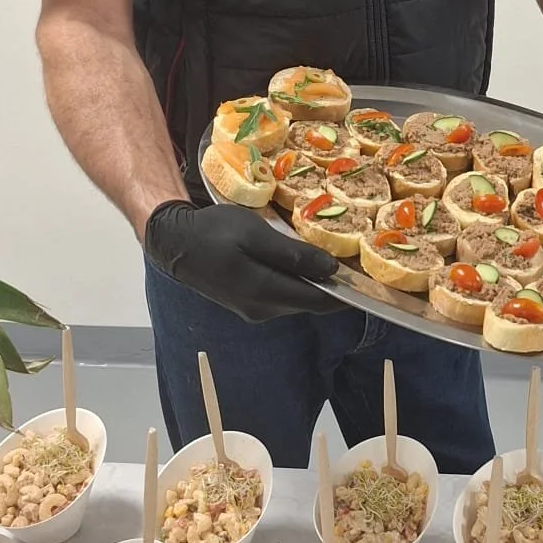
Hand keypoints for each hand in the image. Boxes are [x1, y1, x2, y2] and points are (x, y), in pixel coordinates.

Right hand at [144, 201, 337, 320]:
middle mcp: (264, 310)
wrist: (173, 244)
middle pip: (311, 302)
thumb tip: (332, 269)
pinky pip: (283, 295)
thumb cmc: (213, 232)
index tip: (369, 278)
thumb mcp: (254, 234)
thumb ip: (293, 254)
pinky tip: (303, 263)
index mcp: (266, 293)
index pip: (320, 301)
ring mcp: (255, 310)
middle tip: (354, 259)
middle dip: (334, 286)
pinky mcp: (248, 304)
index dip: (348, 292)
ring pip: (297, 299)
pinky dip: (298, 282)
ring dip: (315, 283)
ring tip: (332, 256)